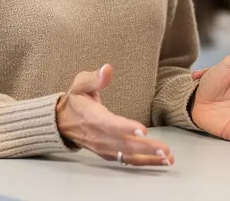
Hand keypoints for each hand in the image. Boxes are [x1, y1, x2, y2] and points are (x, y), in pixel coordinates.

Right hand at [56, 64, 173, 166]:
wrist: (62, 122)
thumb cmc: (76, 100)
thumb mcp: (81, 84)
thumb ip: (95, 78)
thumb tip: (107, 68)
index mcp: (93, 118)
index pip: (111, 125)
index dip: (126, 128)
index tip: (143, 130)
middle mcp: (100, 137)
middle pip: (124, 145)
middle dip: (145, 148)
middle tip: (164, 149)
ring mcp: (105, 148)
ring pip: (128, 156)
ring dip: (148, 158)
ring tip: (167, 158)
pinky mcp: (109, 154)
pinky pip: (127, 161)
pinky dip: (144, 162)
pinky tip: (160, 160)